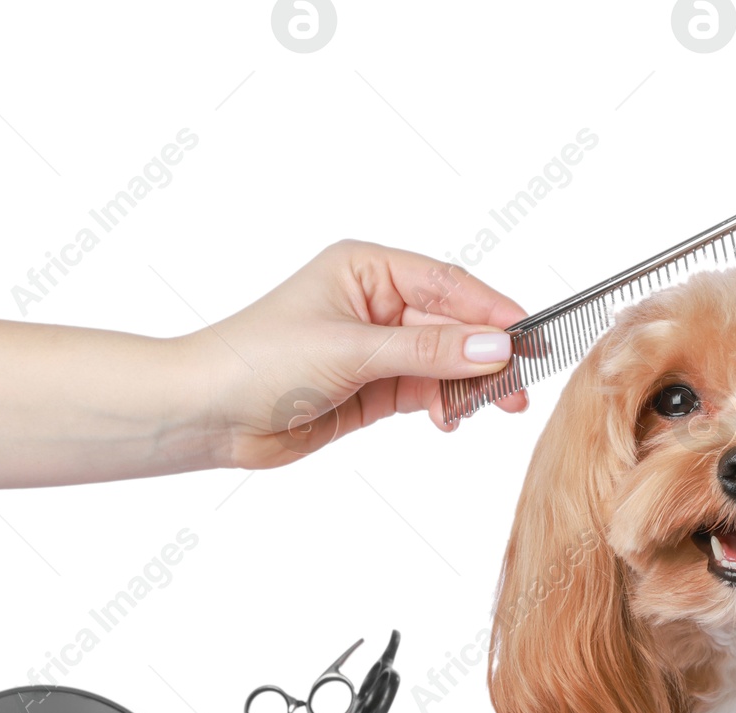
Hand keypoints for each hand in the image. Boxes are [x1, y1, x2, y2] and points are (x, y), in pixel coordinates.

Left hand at [188, 240, 528, 468]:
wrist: (208, 413)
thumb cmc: (258, 359)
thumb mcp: (352, 351)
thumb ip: (427, 353)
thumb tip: (492, 348)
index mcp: (366, 268)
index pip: (446, 284)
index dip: (490, 310)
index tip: (527, 337)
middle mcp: (374, 303)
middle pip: (451, 326)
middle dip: (484, 356)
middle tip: (518, 388)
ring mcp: (375, 348)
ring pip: (443, 362)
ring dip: (466, 386)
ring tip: (489, 410)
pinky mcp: (372, 388)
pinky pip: (425, 391)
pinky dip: (443, 405)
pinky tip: (448, 420)